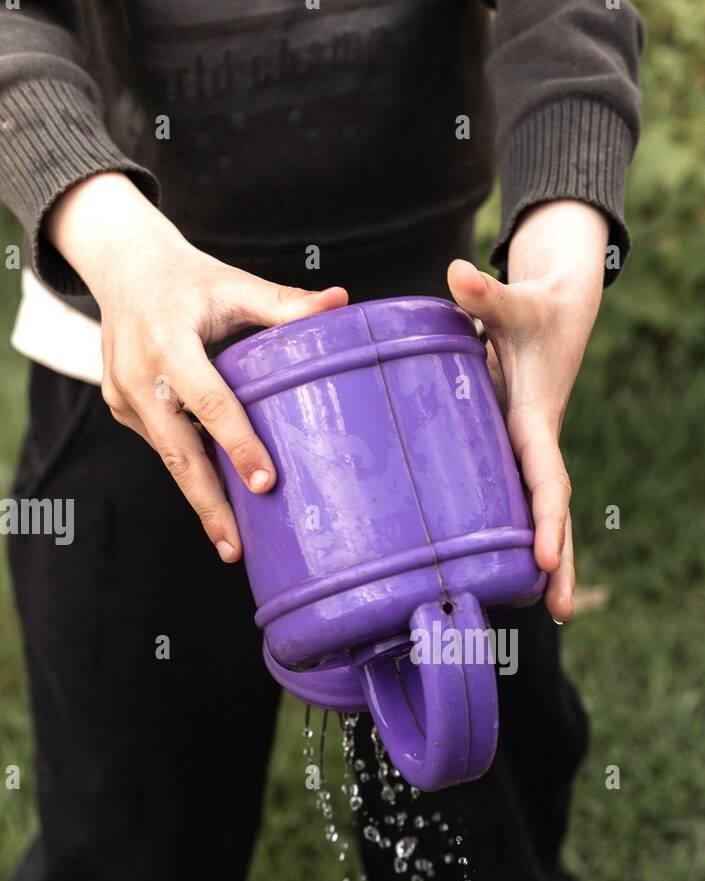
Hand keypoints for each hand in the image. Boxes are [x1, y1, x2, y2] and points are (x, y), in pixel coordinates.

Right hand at [47, 172, 347, 560]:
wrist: (121, 265)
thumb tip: (342, 303)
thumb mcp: (234, 284)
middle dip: (208, 504)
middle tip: (234, 549)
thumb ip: (285, 303)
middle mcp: (138, 375)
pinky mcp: (122, 409)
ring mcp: (123, 396)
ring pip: (170, 457)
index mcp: (168, 342)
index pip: (210, 402)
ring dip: (201, 497)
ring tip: (232, 541)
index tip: (265, 484)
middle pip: (178, 452)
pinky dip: (190, 470)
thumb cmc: (189, 278)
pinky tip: (217, 501)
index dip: (239, 445)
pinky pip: (163, 446)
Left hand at [447, 200, 607, 621]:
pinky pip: (521, 505)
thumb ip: (486, 295)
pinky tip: (512, 578)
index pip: (546, 480)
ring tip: (550, 612)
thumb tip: (457, 274)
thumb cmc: (534, 309)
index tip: (543, 559)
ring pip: (542, 517)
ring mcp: (528, 456)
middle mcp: (536, 447)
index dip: (546, 519)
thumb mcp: (513, 302)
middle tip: (559, 611)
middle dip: (560, 562)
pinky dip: (522, 542)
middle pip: (553, 514)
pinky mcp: (516, 456)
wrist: (559, 310)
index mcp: (535, 422)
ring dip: (546, 563)